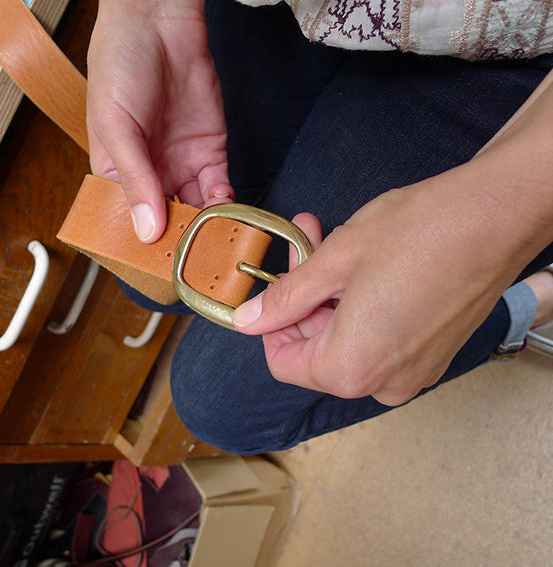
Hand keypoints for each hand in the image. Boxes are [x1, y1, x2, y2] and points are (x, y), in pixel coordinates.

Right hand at [87, 0, 232, 242]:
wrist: (160, 24)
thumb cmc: (120, 67)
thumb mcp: (116, 127)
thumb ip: (136, 179)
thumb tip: (147, 229)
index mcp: (119, 174)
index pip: (131, 220)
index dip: (144, 243)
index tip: (159, 265)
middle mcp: (152, 174)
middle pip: (169, 219)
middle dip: (182, 240)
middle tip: (195, 261)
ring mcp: (183, 165)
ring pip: (198, 208)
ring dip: (207, 226)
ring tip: (215, 241)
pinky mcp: (211, 153)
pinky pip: (220, 187)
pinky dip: (225, 202)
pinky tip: (226, 211)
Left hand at [232, 149, 552, 405]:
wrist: (496, 217)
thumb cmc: (419, 233)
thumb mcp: (334, 260)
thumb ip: (285, 298)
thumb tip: (248, 321)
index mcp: (351, 368)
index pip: (284, 364)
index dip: (272, 324)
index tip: (277, 286)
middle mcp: (383, 383)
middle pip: (317, 352)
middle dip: (305, 300)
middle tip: (305, 247)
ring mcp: (414, 372)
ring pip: (348, 342)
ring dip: (332, 297)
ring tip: (333, 245)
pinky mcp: (433, 354)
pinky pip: (379, 340)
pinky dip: (362, 307)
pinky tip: (365, 267)